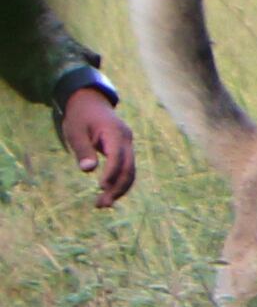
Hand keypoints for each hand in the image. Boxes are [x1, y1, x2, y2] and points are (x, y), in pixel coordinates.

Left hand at [55, 87, 132, 207]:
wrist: (90, 102)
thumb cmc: (80, 117)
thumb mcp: (75, 131)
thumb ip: (83, 150)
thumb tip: (88, 170)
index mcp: (115, 132)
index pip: (118, 157)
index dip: (111, 173)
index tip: (100, 187)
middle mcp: (126, 140)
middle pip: (129, 168)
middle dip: (117, 188)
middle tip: (101, 204)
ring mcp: (128, 145)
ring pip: (130, 171)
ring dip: (119, 189)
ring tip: (103, 204)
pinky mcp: (125, 150)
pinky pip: (126, 168)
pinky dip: (119, 182)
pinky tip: (108, 193)